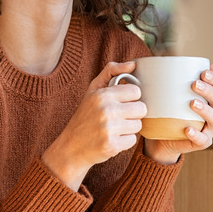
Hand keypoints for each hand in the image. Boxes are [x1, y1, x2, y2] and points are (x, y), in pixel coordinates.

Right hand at [42, 61, 147, 190]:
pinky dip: (124, 141)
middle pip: (141, 109)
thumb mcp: (93, 90)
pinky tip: (112, 139)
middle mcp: (106, 110)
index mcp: (102, 95)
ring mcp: (109, 129)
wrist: (71, 147)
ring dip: (129, 128)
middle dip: (133, 114)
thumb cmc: (85, 116)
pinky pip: (132, 140)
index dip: (131, 98)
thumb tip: (133, 64)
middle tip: (119, 117)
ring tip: (114, 129)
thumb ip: (111, 72)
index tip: (121, 103)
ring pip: (138, 125)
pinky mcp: (112, 146)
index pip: (136, 91)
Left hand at [144, 63, 212, 164]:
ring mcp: (209, 128)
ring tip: (192, 103)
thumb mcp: (170, 93)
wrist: (163, 137)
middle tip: (194, 84)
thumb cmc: (169, 110)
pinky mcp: (202, 142)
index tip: (203, 72)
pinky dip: (196, 134)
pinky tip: (188, 129)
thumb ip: (172, 78)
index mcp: (210, 98)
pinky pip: (202, 139)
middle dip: (209, 91)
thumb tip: (166, 57)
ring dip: (205, 110)